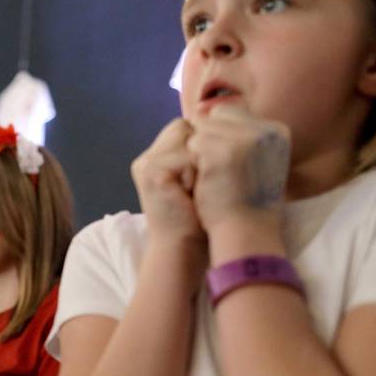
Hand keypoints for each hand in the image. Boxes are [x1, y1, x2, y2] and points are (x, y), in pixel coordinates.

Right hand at [131, 118, 203, 244]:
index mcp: (156, 157)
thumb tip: (229, 128)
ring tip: (197, 190)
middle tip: (200, 184)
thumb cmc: (198, 219)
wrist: (181, 248)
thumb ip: (202, 154)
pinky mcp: (150, 172)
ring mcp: (146, 164)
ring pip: (187, 139)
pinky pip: (185, 157)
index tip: (209, 172)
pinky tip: (191, 194)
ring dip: (200, 164)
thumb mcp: (200, 180)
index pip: (184, 127)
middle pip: (183, 128)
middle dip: (199, 151)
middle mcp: (147, 158)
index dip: (202, 144)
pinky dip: (195, 175)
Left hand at [187, 105, 289, 235]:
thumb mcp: (256, 160)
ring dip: (199, 150)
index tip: (225, 161)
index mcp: (277, 131)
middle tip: (218, 168)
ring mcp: (245, 138)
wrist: (246, 231)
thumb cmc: (246, 200)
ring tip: (215, 175)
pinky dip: (193, 160)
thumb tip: (200, 111)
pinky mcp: (223, 150)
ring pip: (202, 127)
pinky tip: (207, 178)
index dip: (219, 134)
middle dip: (209, 138)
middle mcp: (265, 130)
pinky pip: (193, 142)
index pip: (231, 112)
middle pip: (217, 114)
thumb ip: (240, 135)